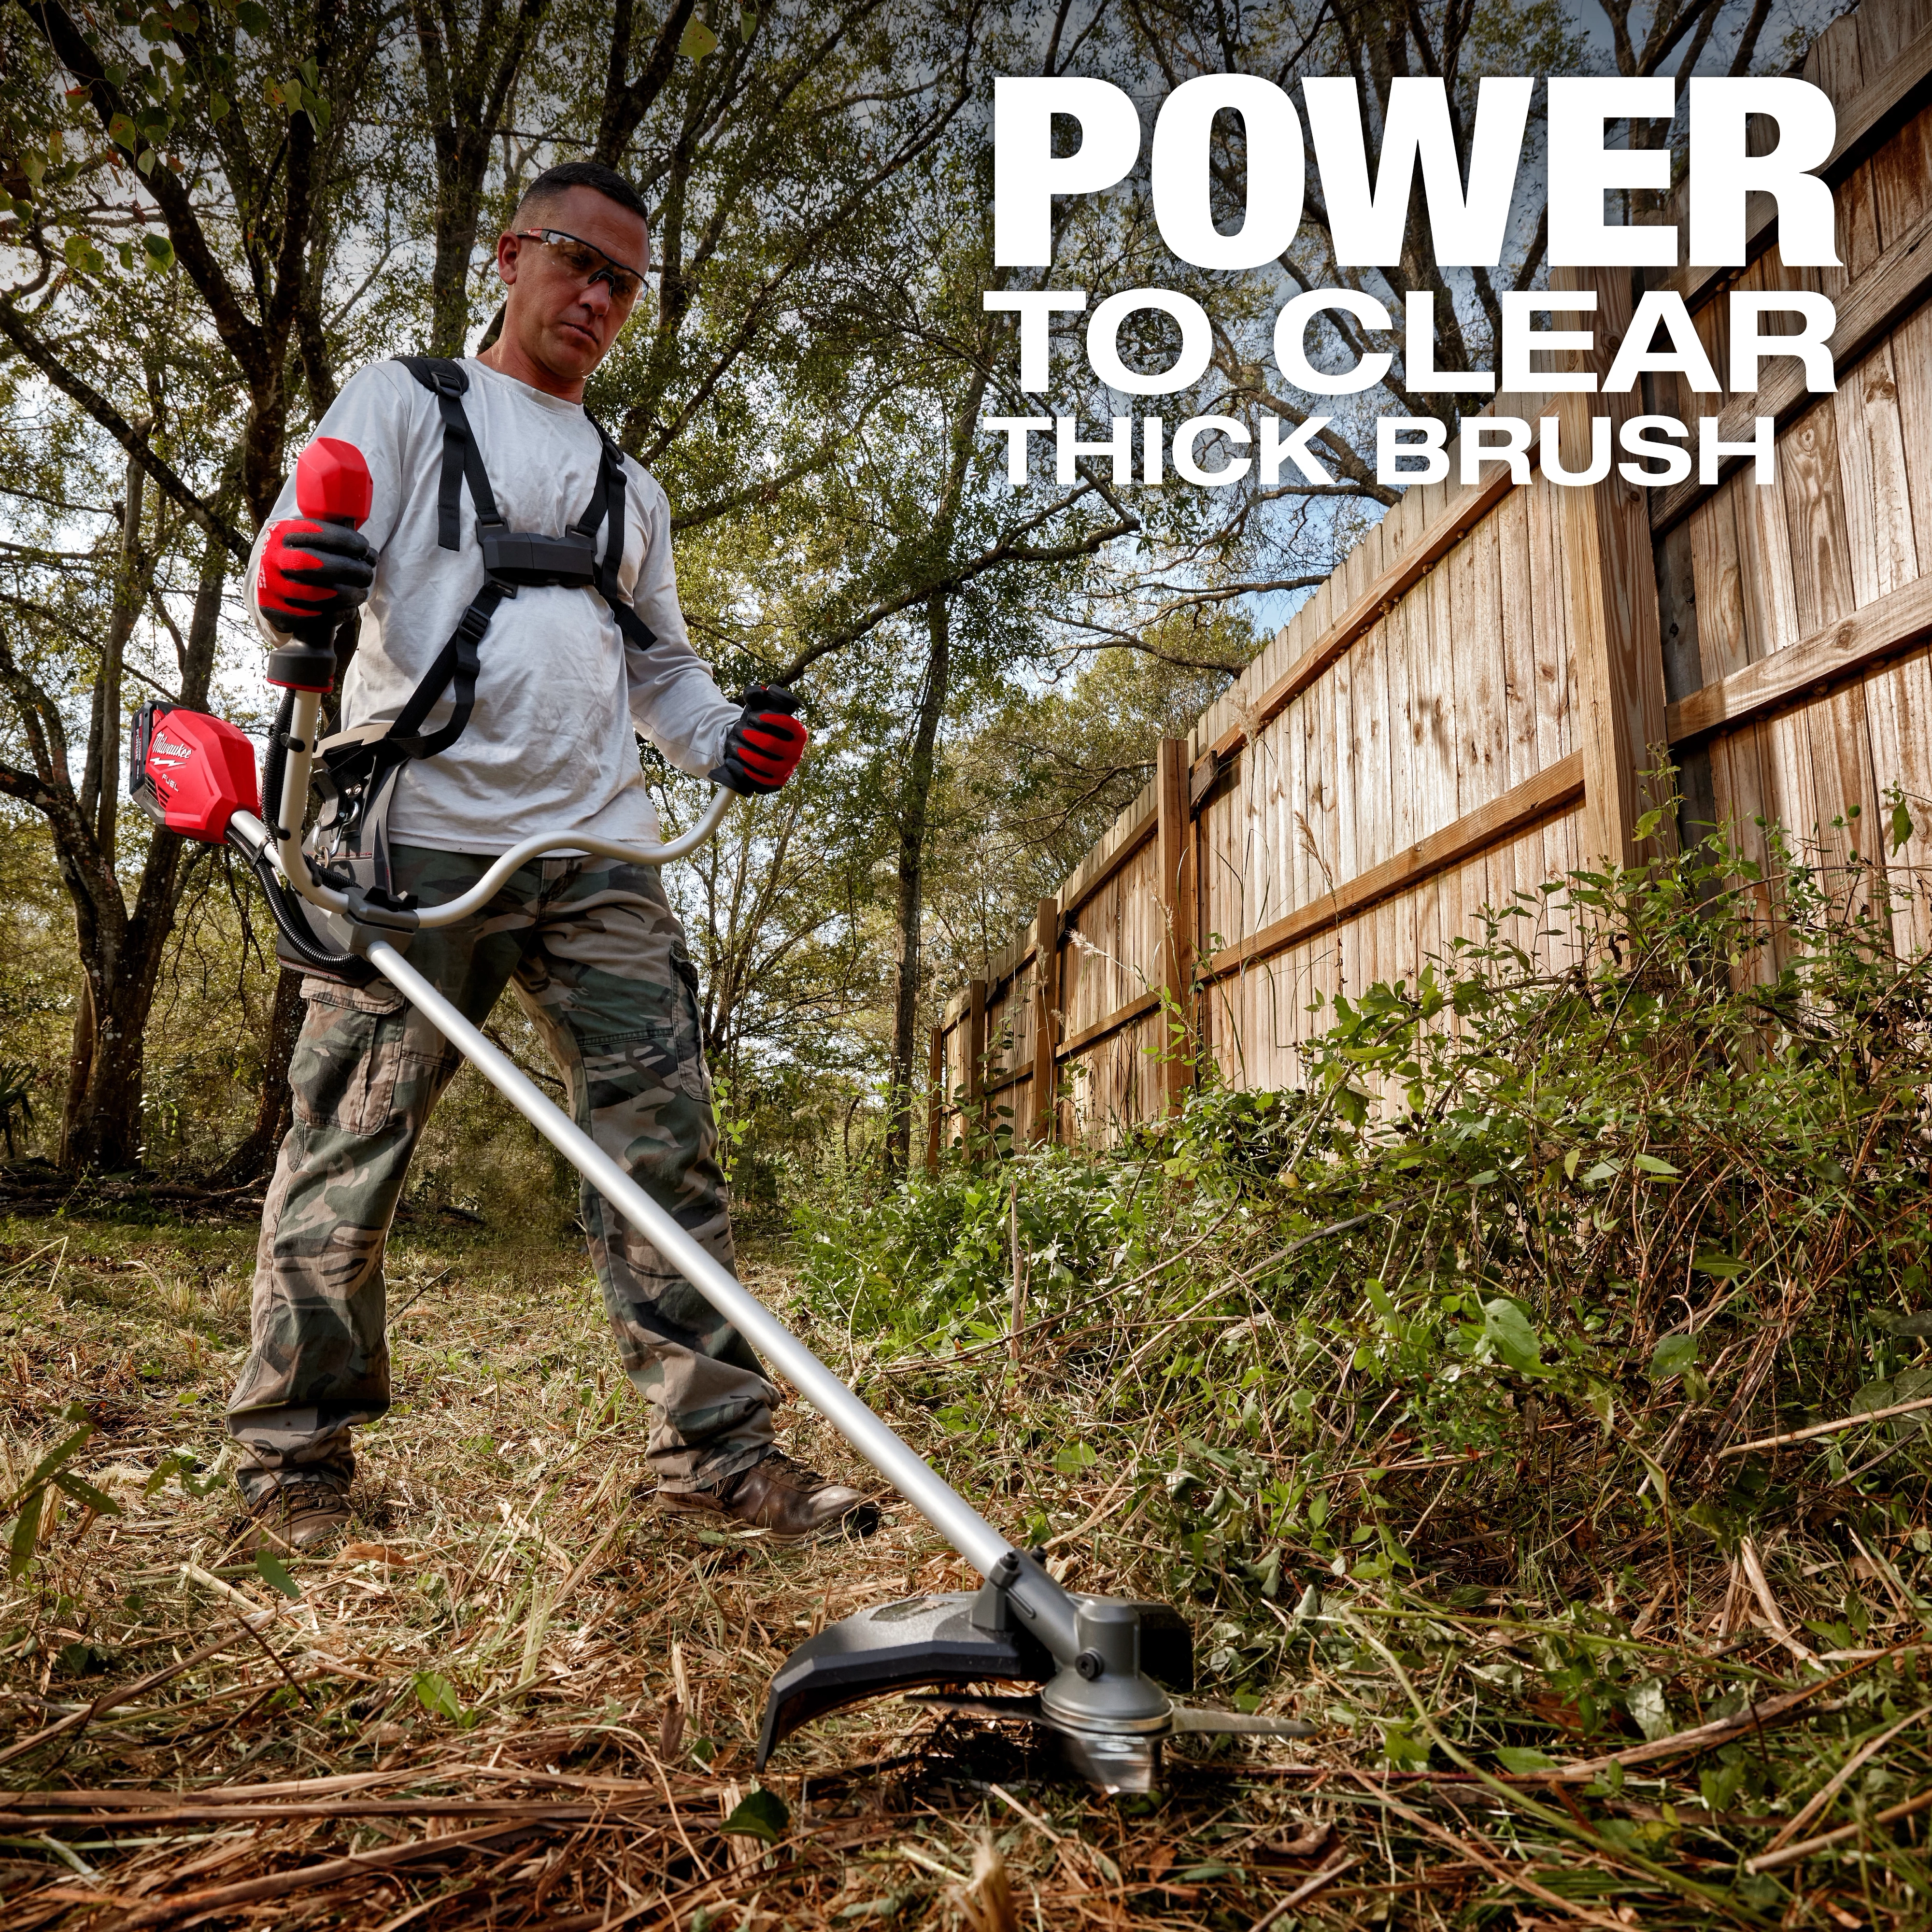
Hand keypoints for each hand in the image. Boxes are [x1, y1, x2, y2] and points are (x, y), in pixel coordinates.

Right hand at [256, 518, 374, 633]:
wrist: (264, 582)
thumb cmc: (297, 557)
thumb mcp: (305, 539)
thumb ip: (331, 541)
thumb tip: (369, 556)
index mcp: (283, 533)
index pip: (317, 532)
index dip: (347, 541)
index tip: (364, 549)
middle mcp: (273, 557)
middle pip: (315, 563)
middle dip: (351, 570)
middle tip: (367, 575)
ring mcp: (271, 585)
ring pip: (315, 593)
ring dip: (347, 595)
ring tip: (361, 594)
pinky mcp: (273, 610)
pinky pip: (311, 616)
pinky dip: (337, 614)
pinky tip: (349, 609)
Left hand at [710, 685, 806, 794]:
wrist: (759, 751)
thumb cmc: (761, 728)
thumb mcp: (761, 709)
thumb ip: (757, 695)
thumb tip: (754, 692)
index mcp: (799, 734)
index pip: (788, 725)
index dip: (768, 719)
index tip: (752, 716)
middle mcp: (796, 753)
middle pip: (771, 744)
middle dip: (750, 735)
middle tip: (738, 730)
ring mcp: (785, 771)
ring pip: (763, 763)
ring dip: (743, 752)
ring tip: (732, 744)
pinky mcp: (774, 784)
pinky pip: (757, 780)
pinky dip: (741, 769)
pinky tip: (732, 760)